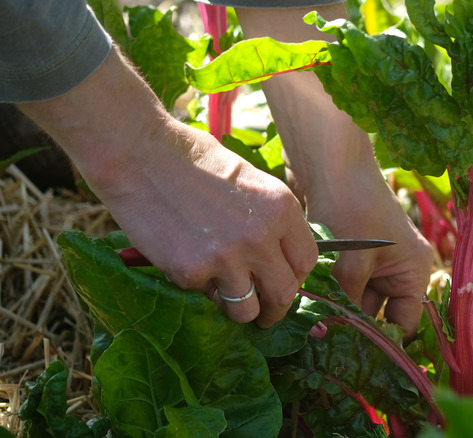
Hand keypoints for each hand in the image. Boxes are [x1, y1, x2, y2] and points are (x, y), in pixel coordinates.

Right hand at [18, 48, 318, 326]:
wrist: (138, 154)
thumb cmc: (191, 159)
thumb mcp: (248, 180)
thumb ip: (268, 217)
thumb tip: (279, 254)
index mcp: (281, 208)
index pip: (307, 260)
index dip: (296, 275)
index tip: (283, 281)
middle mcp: (261, 236)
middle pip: (286, 292)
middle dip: (276, 309)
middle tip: (264, 313)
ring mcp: (227, 258)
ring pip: (248, 310)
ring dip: (240, 311)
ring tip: (228, 301)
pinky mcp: (192, 273)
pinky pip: (207, 298)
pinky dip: (201, 290)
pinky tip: (188, 266)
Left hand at [235, 4, 433, 339]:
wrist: (327, 159)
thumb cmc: (349, 206)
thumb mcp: (353, 261)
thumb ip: (346, 301)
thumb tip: (329, 336)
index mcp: (413, 270)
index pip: (404, 322)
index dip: (380, 340)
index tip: (350, 353)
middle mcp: (397, 268)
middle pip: (376, 313)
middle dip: (350, 323)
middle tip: (321, 338)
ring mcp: (372, 261)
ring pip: (353, 299)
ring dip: (334, 306)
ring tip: (308, 319)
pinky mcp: (348, 252)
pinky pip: (339, 282)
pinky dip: (325, 290)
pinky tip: (304, 299)